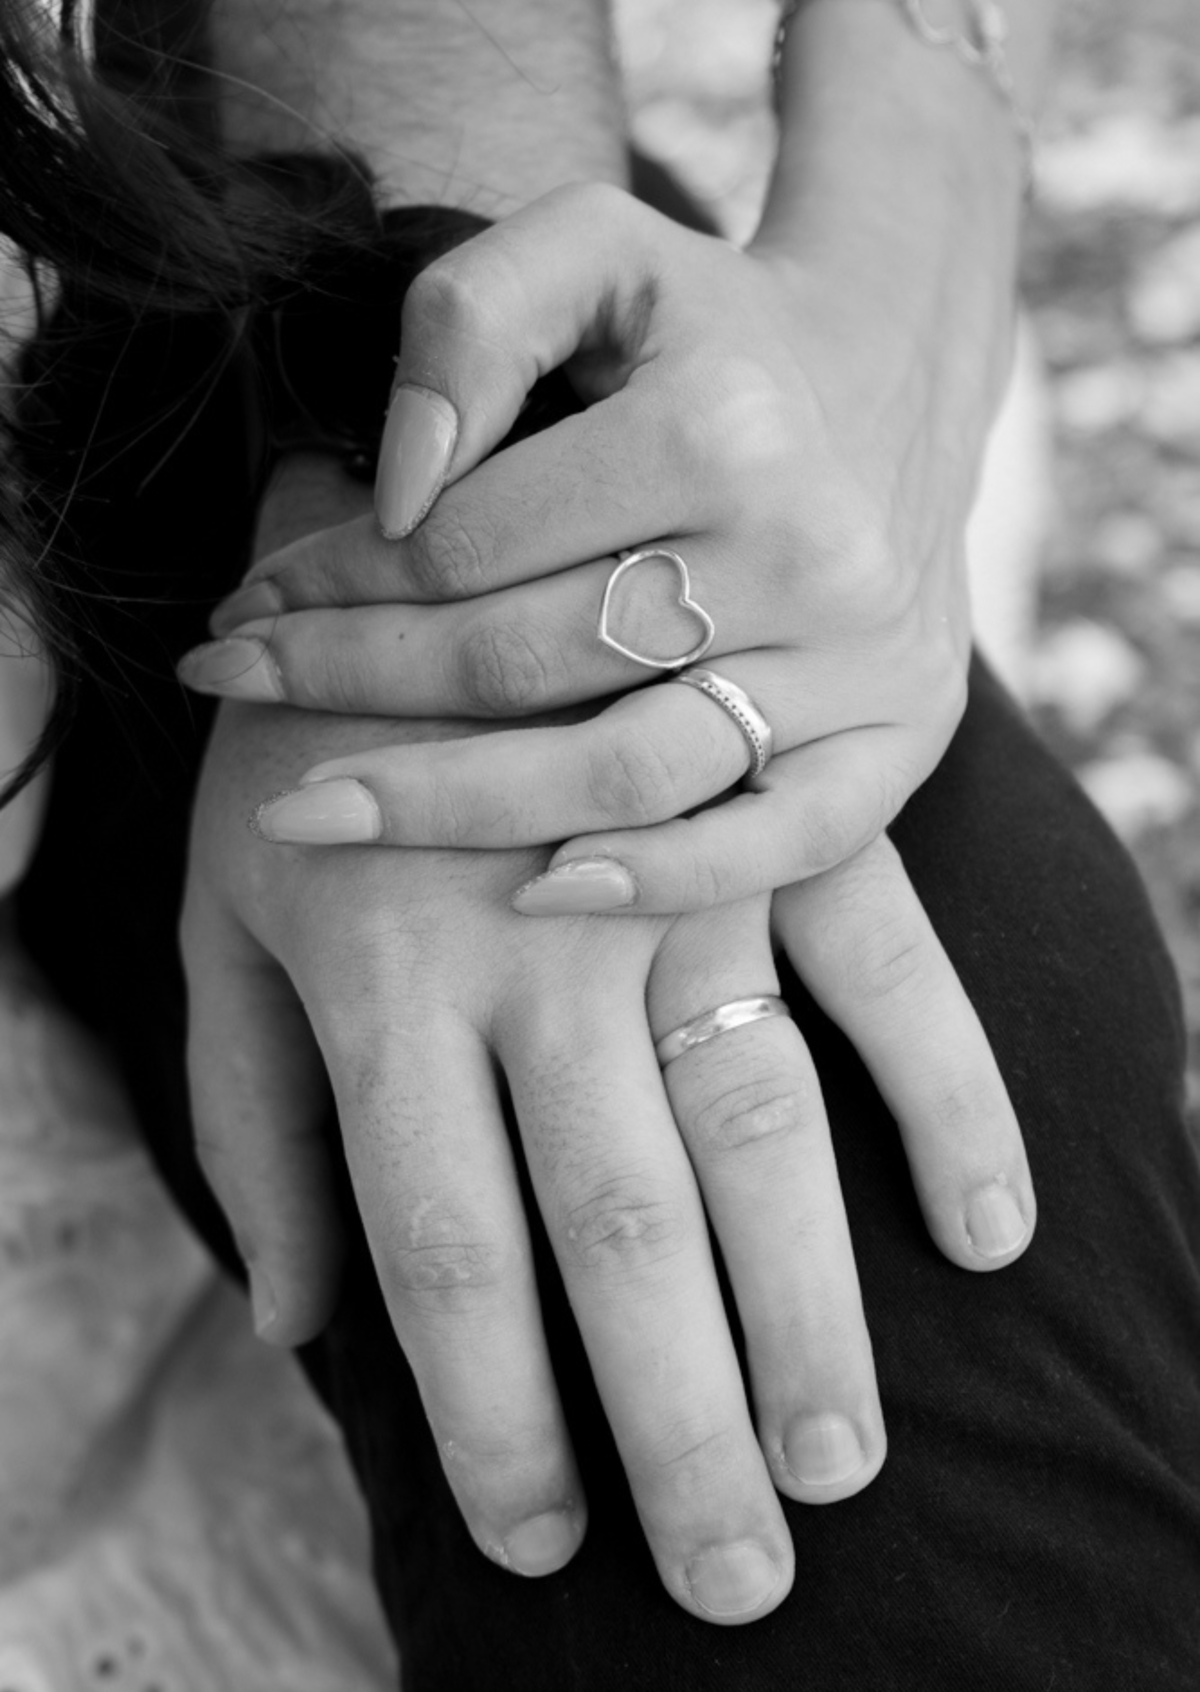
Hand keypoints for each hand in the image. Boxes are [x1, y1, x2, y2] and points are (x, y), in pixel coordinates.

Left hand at [180, 182, 983, 914]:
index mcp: (721, 426)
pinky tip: (533, 894)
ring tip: (302, 813)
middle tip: (228, 695)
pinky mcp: (900, 742)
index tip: (248, 606)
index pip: (468, 541)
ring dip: (444, 805)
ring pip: (623, 769)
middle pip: (523, 664)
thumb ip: (472, 318)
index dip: (331, 580)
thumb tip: (399, 487)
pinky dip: (655, 882)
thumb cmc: (713, 329)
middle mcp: (802, 555)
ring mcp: (858, 666)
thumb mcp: (593, 248)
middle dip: (346, 684)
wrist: (893, 379)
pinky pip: (774, 847)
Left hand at [183, 689, 1030, 1625]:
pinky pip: (885, 965)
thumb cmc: (292, 758)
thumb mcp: (228, 928)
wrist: (404, 544)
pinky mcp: (770, 816)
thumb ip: (253, 1124)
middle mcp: (543, 949)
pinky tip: (991, 1229)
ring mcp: (676, 875)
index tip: (544, 1543)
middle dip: (678, 1417)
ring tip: (841, 1457)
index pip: (452, 1252)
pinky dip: (944, 1095)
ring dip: (810, 1304)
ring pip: (760, 1125)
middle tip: (737, 1574)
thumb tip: (302, 1329)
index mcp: (389, 988)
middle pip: (621, 1223)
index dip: (498, 1417)